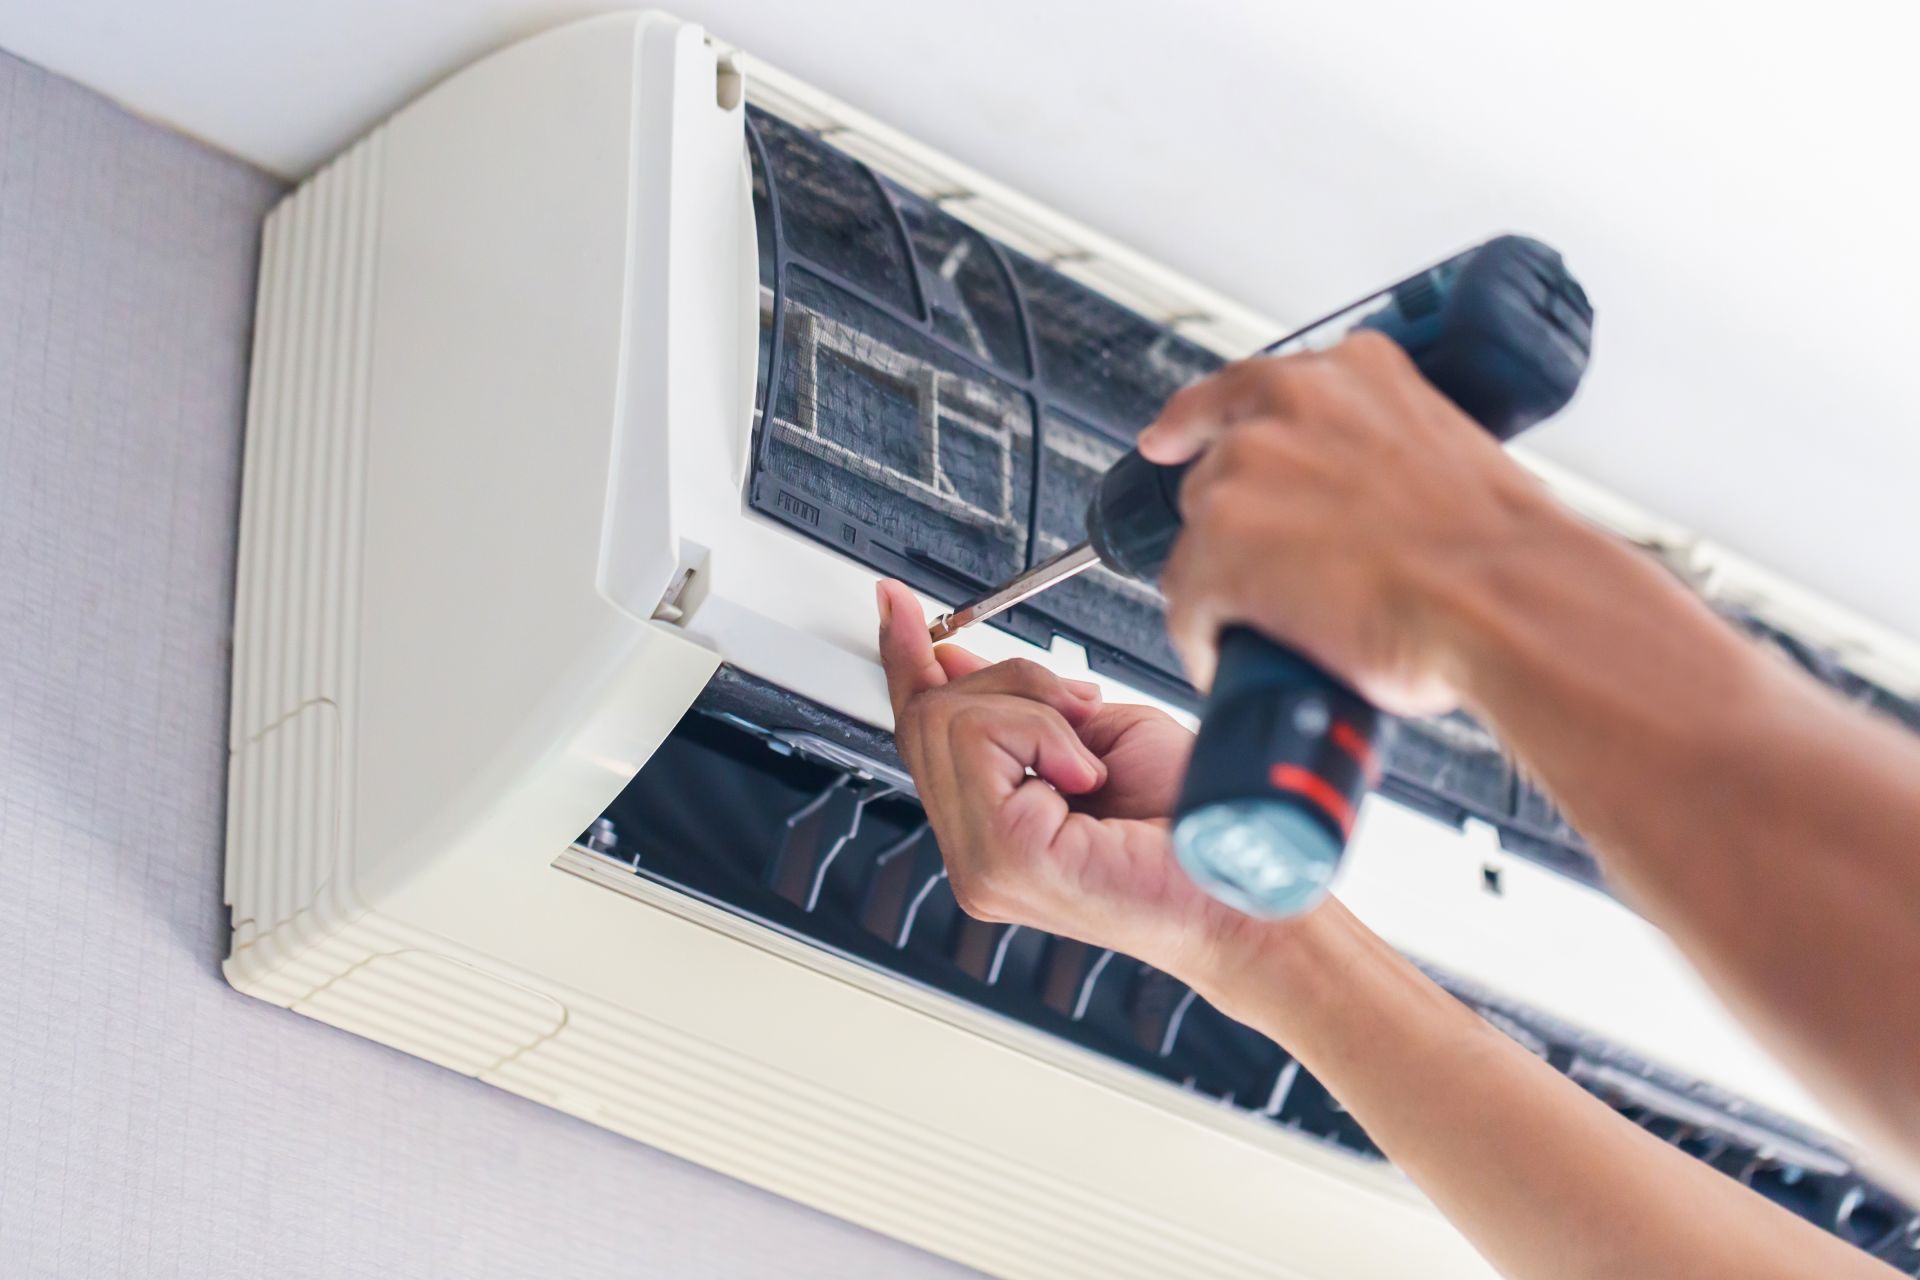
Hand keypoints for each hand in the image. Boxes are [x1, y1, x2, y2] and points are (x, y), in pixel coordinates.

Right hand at [876, 580, 1259, 979]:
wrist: (1247, 882)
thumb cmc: (1200, 828)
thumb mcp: (1101, 733)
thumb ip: (1027, 707)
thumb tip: (965, 660)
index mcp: (995, 831)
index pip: (923, 734)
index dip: (907, 659)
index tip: (897, 604)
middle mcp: (976, 856)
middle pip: (928, 716)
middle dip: (1005, 682)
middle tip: (1075, 705)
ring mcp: (981, 865)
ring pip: (950, 718)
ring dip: (1033, 709)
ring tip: (1089, 756)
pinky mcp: (1001, 860)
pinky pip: (982, 738)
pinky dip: (1043, 731)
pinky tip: (1087, 774)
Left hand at [1138, 331, 1561, 715]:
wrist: (1511, 602)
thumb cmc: (1503, 554)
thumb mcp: (1447, 457)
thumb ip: (1383, 457)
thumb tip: (1362, 508)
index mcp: (1353, 375)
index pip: (1243, 386)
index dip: (1197, 421)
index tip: (1171, 437)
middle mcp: (1287, 408)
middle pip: (1217, 473)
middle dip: (1238, 530)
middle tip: (1281, 579)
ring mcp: (1245, 475)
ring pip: (1199, 543)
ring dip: (1225, 588)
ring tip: (1278, 628)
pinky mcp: (1219, 549)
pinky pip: (1188, 606)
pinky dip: (1207, 640)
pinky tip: (1238, 661)